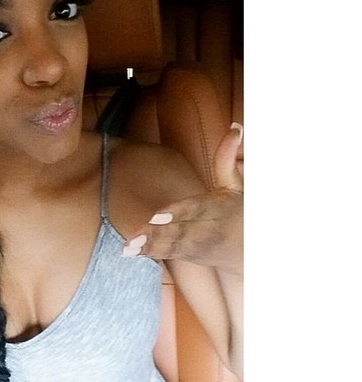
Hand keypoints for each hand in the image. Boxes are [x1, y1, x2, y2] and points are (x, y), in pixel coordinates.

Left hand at [123, 124, 242, 274]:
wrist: (255, 251)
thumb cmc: (241, 211)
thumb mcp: (238, 184)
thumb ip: (227, 158)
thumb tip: (234, 126)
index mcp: (220, 208)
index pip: (198, 209)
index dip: (179, 212)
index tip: (157, 216)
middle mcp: (209, 229)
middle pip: (181, 231)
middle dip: (156, 234)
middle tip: (132, 236)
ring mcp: (200, 246)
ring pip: (173, 246)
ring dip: (149, 247)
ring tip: (127, 246)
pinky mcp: (191, 255)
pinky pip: (169, 255)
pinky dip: (150, 254)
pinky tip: (129, 252)